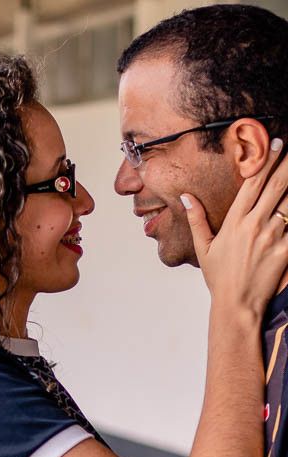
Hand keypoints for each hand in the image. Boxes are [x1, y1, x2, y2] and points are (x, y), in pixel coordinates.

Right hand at [183, 138, 287, 316]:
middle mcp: (255, 225)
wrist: (237, 305)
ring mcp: (273, 237)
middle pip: (277, 185)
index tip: (276, 144)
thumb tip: (186, 197)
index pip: (253, 184)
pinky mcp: (287, 249)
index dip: (266, 161)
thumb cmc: (219, 278)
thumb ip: (196, 220)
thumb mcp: (203, 249)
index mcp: (234, 222)